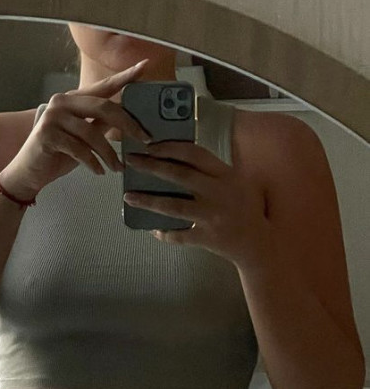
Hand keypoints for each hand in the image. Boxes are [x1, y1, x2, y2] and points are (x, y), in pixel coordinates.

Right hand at [0, 61, 152, 200]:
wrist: (27, 173)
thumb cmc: (57, 154)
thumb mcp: (83, 137)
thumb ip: (100, 124)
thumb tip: (127, 119)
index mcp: (72, 99)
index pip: (102, 87)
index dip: (124, 77)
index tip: (144, 67)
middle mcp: (61, 102)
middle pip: (103, 107)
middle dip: (127, 125)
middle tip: (144, 139)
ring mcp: (52, 117)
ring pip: (92, 133)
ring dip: (109, 154)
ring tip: (118, 168)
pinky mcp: (47, 135)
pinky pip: (79, 149)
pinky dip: (92, 163)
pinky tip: (99, 171)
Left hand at [123, 139, 271, 267]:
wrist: (260, 243)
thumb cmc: (246, 209)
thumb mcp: (237, 182)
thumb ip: (214, 171)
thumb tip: (179, 160)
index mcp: (226, 175)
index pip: (195, 154)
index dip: (170, 147)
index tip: (150, 145)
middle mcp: (218, 193)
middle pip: (179, 176)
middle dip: (152, 167)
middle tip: (131, 161)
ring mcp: (212, 216)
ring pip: (174, 206)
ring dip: (148, 200)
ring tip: (128, 196)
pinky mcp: (207, 238)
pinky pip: (180, 235)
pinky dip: (165, 233)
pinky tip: (153, 229)